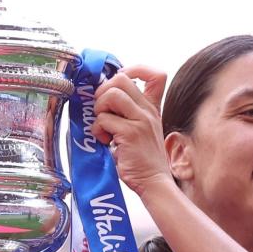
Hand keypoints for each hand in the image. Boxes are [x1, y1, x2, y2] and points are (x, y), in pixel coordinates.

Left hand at [92, 66, 173, 196]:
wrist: (153, 182)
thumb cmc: (142, 159)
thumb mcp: (141, 130)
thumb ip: (128, 113)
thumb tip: (103, 99)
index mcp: (152, 108)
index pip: (155, 74)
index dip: (134, 69)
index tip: (117, 84)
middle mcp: (148, 110)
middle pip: (122, 78)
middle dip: (103, 92)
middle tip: (102, 111)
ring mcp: (140, 120)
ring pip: (111, 94)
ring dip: (99, 109)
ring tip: (102, 126)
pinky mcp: (130, 133)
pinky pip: (104, 119)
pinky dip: (97, 130)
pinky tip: (104, 141)